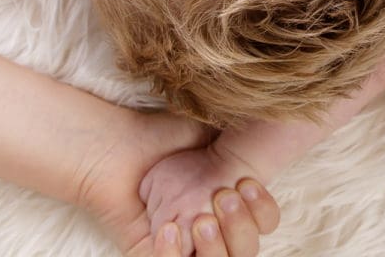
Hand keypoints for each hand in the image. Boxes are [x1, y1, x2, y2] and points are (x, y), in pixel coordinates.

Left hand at [72, 108, 276, 256]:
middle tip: (222, 198)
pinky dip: (173, 256)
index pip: (265, 223)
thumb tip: (265, 145)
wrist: (119, 149)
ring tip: (201, 220)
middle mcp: (212, 233)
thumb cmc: (163, 143)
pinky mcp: (155, 255)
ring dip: (217, 247)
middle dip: (241, 227)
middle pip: (248, 252)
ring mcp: (185, 250)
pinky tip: (168, 229)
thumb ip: (237, 153)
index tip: (246, 183)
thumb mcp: (208, 139)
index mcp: (230, 206)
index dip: (262, 210)